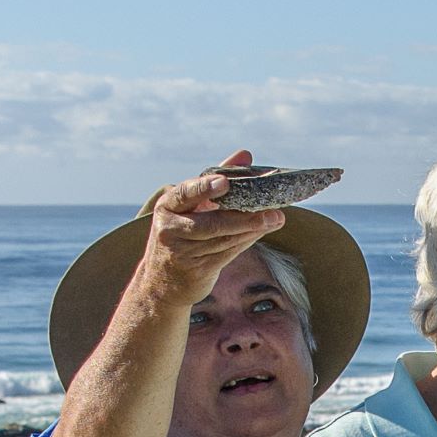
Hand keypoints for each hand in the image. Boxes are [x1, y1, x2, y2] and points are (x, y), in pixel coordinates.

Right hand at [132, 150, 286, 312]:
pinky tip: (261, 232)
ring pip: (223, 239)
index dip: (204, 188)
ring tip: (275, 219)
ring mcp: (182, 252)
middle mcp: (171, 228)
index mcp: (168, 205)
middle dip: (244, 217)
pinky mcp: (196, 271)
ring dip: (251, 229)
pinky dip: (245, 242)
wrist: (161, 282)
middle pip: (212, 222)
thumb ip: (218, 179)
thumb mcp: (192, 205)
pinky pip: (226, 254)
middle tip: (272, 210)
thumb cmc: (181, 233)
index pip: (186, 193)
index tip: (224, 182)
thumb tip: (245, 154)